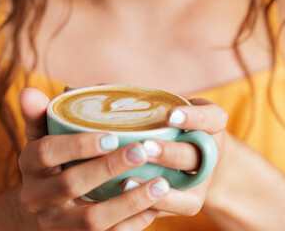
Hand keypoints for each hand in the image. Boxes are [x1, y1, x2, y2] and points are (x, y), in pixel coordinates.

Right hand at [18, 88, 170, 230]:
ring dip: (129, 202)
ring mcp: (56, 224)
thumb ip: (40, 115)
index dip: (78, 144)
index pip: (47, 152)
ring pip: (92, 220)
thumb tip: (28, 91)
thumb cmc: (54, 160)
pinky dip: (133, 222)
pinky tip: (155, 205)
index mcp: (29, 165)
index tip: (112, 136)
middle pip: (70, 184)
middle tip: (142, 151)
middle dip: (108, 168)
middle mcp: (36, 197)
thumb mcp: (43, 137)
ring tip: (161, 183)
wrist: (47, 203)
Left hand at [122, 98, 227, 216]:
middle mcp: (210, 153)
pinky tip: (129, 196)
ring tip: (129, 179)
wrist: (194, 164)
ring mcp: (203, 180)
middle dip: (169, 153)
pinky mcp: (193, 202)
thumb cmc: (170, 130)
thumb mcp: (166, 111)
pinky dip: (155, 202)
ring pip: (188, 184)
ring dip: (160, 182)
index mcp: (210, 125)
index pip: (213, 118)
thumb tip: (84, 91)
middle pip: (195, 154)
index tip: (170, 115)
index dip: (194, 117)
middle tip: (145, 148)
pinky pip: (178, 206)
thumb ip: (136, 102)